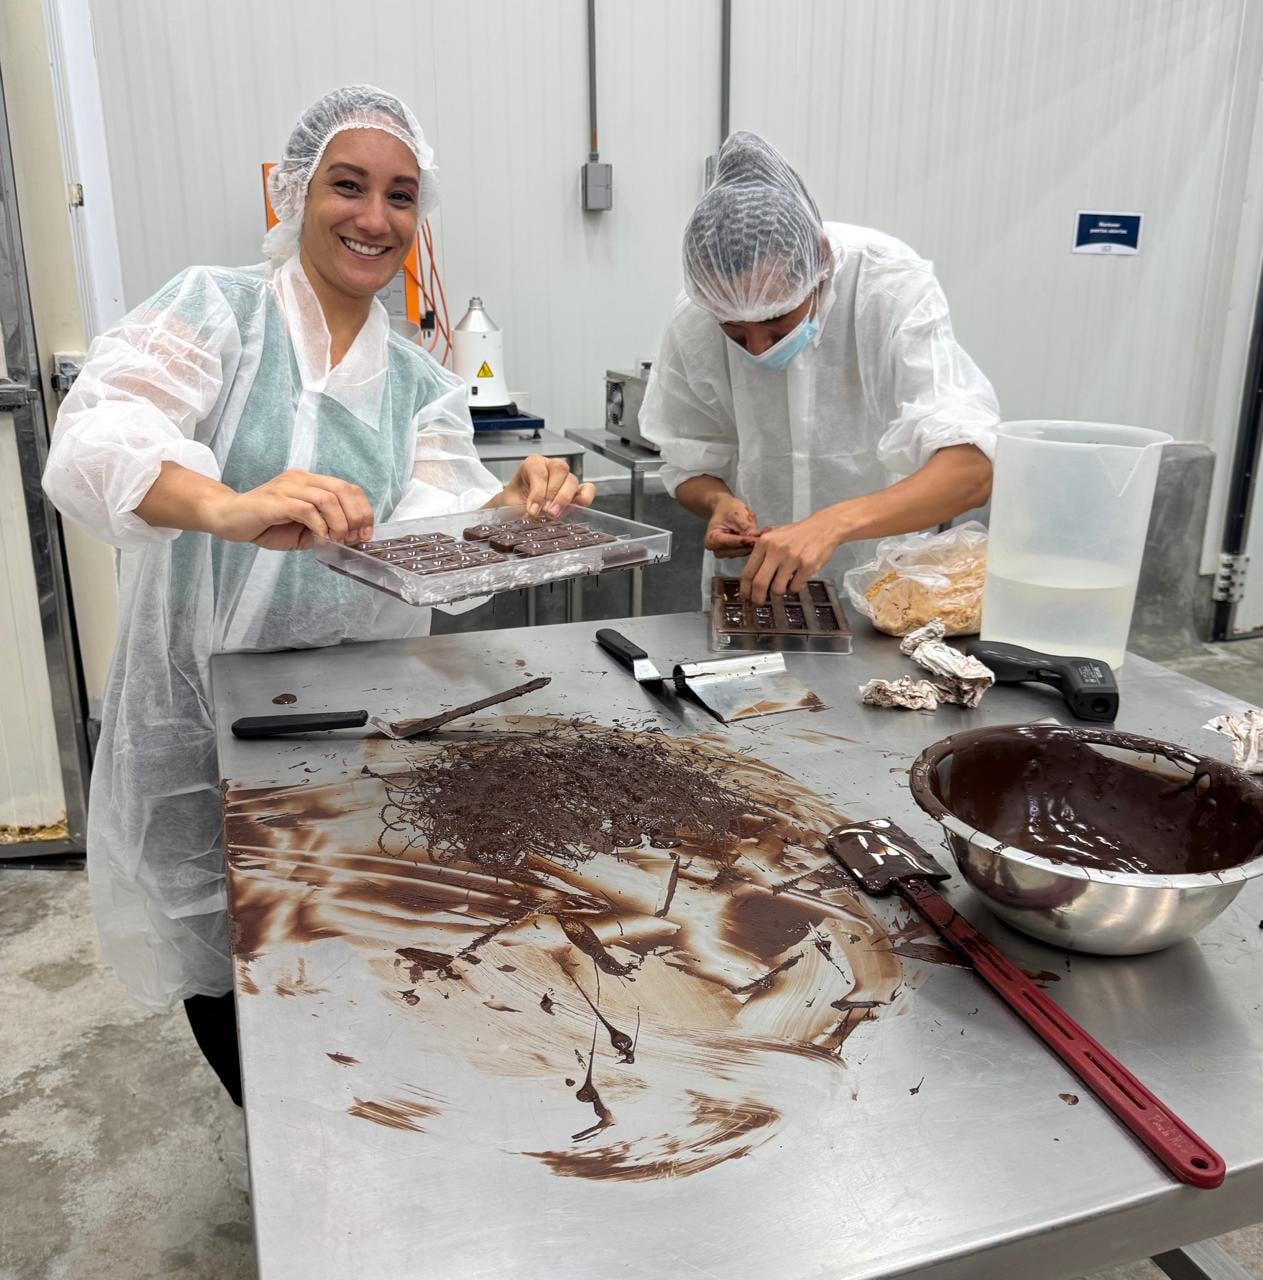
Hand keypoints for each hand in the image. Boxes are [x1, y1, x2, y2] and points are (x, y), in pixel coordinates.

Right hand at [204, 469, 374, 550]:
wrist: (227, 518)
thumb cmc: (265, 524)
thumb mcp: (302, 530)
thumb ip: (324, 529)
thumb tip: (349, 538)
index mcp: (310, 482)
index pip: (348, 488)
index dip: (363, 510)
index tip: (365, 532)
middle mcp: (301, 479)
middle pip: (343, 490)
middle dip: (356, 516)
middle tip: (354, 537)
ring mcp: (287, 487)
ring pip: (328, 498)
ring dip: (339, 523)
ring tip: (336, 539)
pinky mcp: (276, 500)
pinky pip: (306, 509)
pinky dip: (319, 525)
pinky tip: (319, 537)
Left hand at [493, 455, 596, 516]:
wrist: (515, 508)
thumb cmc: (514, 502)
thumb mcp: (510, 503)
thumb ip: (519, 508)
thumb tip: (531, 516)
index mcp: (533, 464)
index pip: (539, 472)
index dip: (537, 492)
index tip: (532, 510)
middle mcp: (550, 467)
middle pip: (559, 470)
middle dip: (553, 493)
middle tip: (546, 511)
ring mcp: (565, 478)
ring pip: (572, 480)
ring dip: (564, 498)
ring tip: (554, 514)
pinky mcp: (576, 491)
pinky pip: (588, 488)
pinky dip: (585, 497)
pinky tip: (577, 506)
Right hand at [705, 496, 760, 557]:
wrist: (726, 508)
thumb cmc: (728, 509)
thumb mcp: (736, 515)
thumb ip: (745, 528)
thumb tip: (757, 537)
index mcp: (711, 539)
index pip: (728, 542)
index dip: (742, 541)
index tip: (754, 540)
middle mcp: (717, 549)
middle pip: (735, 551)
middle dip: (748, 544)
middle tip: (762, 537)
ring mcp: (726, 552)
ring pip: (742, 552)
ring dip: (752, 545)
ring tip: (762, 534)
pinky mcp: (735, 552)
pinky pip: (746, 551)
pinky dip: (753, 544)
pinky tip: (759, 536)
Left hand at [741, 509, 843, 602]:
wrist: (824, 527)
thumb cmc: (799, 533)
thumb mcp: (775, 533)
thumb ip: (759, 545)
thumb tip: (746, 559)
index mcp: (765, 542)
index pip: (748, 571)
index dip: (745, 588)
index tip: (746, 596)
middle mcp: (776, 549)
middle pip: (759, 583)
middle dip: (757, 598)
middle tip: (758, 602)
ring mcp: (792, 558)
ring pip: (778, 588)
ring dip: (780, 591)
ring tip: (785, 583)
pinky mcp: (808, 565)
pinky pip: (795, 587)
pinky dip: (795, 588)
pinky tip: (797, 579)